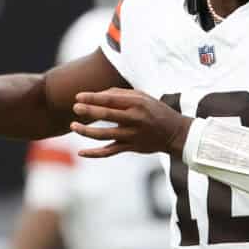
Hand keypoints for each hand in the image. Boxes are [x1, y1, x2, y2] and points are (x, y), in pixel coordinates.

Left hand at [70, 88, 191, 158]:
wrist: (175, 133)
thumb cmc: (156, 111)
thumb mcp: (143, 97)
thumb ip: (121, 94)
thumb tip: (98, 95)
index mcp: (137, 103)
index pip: (110, 99)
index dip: (92, 97)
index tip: (78, 96)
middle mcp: (134, 119)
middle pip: (106, 115)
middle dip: (88, 111)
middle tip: (75, 108)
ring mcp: (132, 135)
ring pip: (104, 135)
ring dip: (86, 131)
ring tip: (73, 126)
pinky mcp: (130, 148)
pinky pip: (109, 152)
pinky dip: (94, 154)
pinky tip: (81, 153)